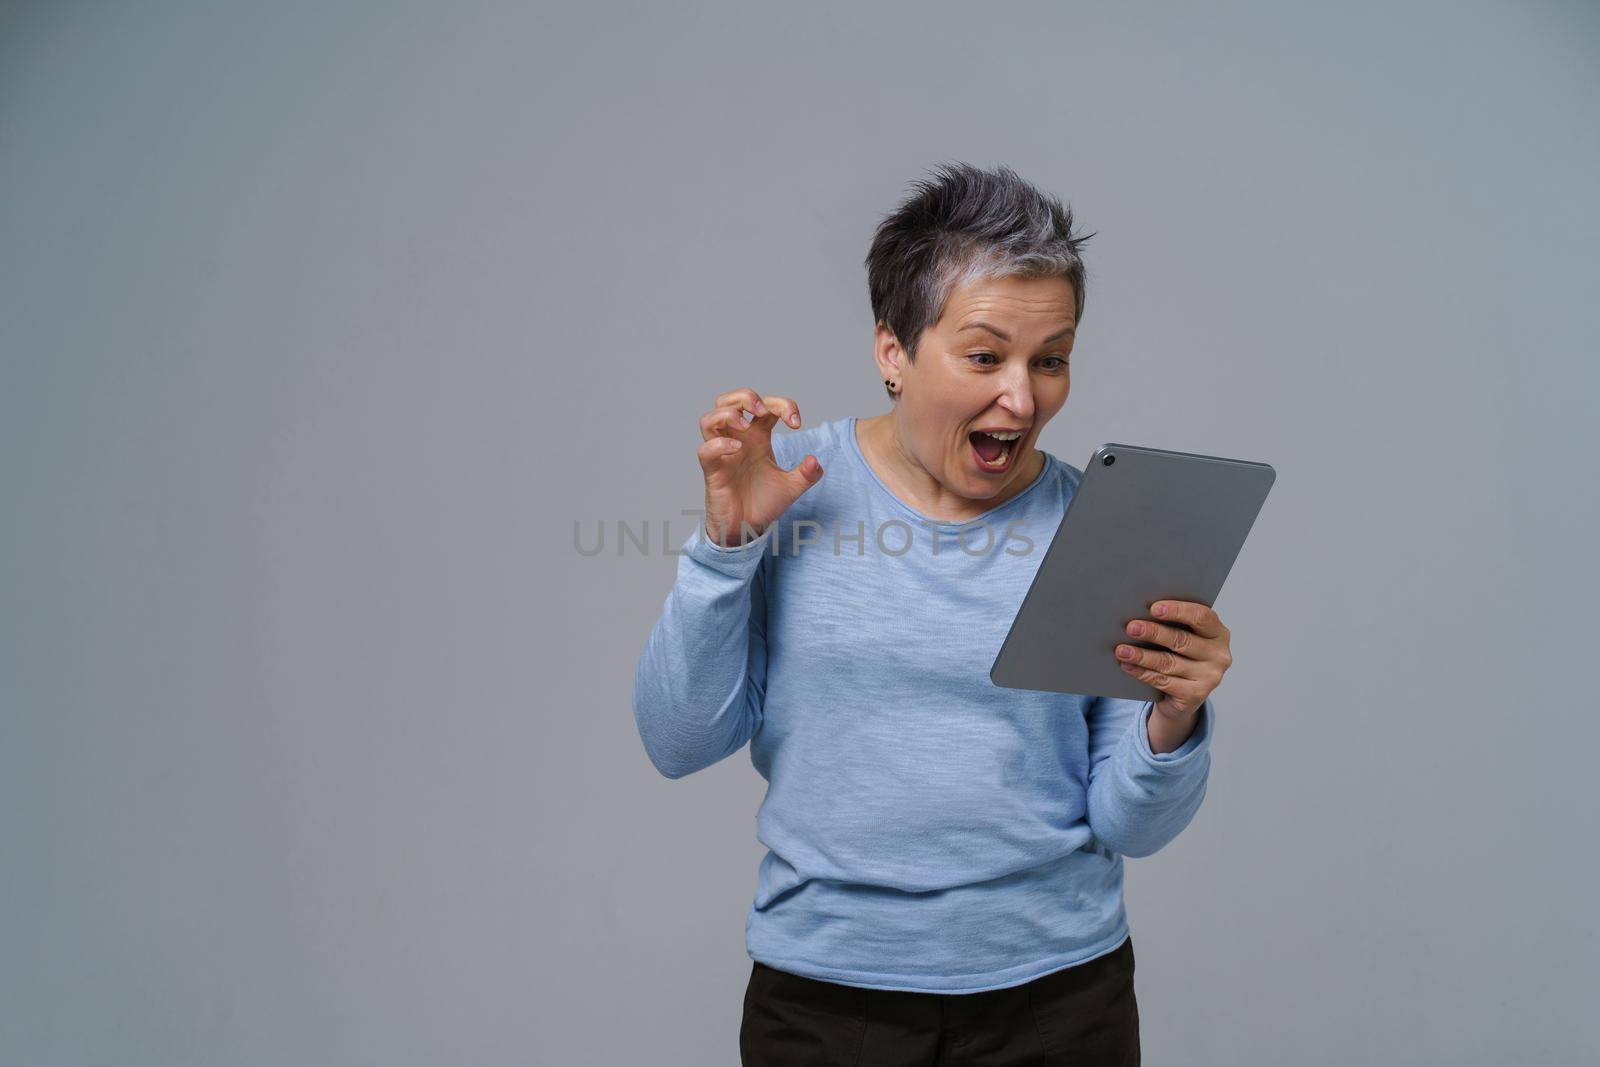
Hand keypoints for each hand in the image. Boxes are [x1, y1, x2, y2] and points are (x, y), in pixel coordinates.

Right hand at [697, 387, 824, 546]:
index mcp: (758, 437)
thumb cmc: (764, 503)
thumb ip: (807, 474)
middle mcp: (738, 440)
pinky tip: (737, 449)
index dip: (782, 405)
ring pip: (709, 419)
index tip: (796, 423)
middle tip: (762, 411)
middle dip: (746, 396)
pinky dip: (719, 444)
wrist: (748, 529)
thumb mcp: (792, 487)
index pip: (766, 406)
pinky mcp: (713, 471)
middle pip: (729, 400)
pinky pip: (705, 450)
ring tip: (746, 427)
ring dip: (728, 414)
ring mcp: (722, 454)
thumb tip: (815, 461)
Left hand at [1113, 601, 1232, 718]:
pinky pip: (1164, 682)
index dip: (1178, 611)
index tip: (1153, 608)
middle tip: (1131, 628)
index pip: (1202, 616)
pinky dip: (1142, 673)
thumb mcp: (1183, 638)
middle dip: (1154, 633)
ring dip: (1142, 655)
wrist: (1183, 696)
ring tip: (1122, 650)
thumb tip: (1138, 612)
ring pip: (1169, 662)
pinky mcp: (1196, 696)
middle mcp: (1219, 655)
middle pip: (1182, 640)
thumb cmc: (1180, 656)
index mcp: (1218, 633)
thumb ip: (1172, 625)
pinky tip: (1127, 666)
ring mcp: (1210, 677)